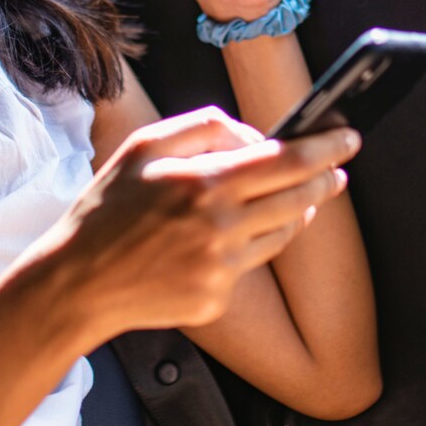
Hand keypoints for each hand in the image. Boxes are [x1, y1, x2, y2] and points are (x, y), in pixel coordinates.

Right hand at [26, 106, 359, 342]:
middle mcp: (219, 227)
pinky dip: (248, 245)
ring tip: (298, 197)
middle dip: (326, 180)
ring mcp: (221, 268)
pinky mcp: (217, 298)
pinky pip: (249, 265)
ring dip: (296, 211)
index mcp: (203, 182)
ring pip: (282, 233)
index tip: (349, 138)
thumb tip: (255, 135)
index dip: (325, 147)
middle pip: (298, 198)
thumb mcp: (144, 146)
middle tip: (338, 169)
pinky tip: (228, 237)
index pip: (285, 160)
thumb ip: (203, 127)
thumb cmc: (107, 208)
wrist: (76, 282)